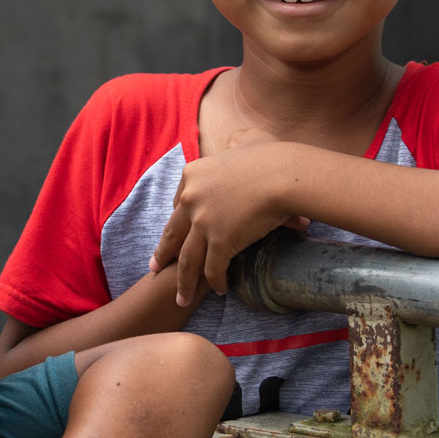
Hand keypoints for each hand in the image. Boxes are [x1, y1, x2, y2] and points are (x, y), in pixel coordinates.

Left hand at [148, 140, 309, 303]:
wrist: (284, 175)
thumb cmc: (272, 156)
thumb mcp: (248, 140)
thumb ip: (237, 142)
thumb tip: (234, 140)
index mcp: (192, 175)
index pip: (178, 204)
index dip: (179, 220)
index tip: (177, 233)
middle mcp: (191, 199)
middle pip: (172, 233)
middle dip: (163, 253)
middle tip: (155, 267)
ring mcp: (202, 221)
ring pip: (187, 259)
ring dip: (183, 281)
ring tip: (179, 297)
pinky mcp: (219, 240)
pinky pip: (212, 268)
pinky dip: (214, 282)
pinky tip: (219, 290)